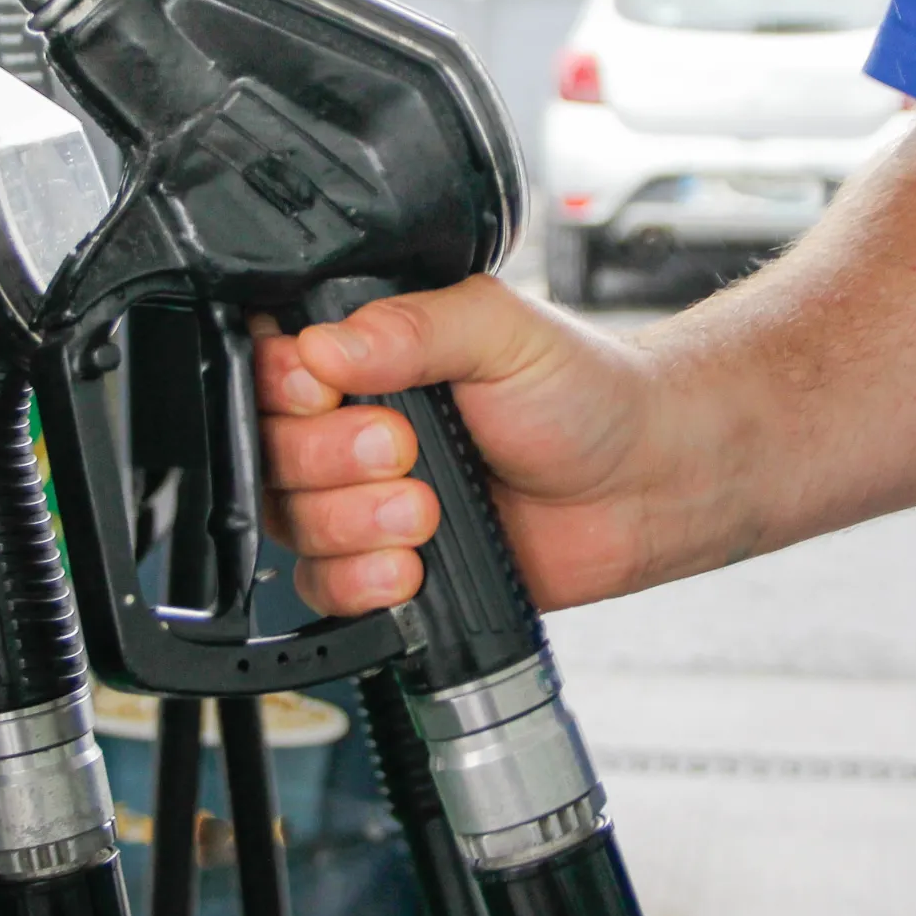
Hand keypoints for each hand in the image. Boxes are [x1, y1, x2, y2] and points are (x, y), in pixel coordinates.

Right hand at [254, 276, 675, 617]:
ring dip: (350, 523)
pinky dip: (357, 582)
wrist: (646, 484)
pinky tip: (408, 567)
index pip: (269, 368)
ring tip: (425, 512)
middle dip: (327, 459)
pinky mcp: (383, 564)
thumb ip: (413, 327)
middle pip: (269, 452)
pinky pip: (323, 588)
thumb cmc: (586, 394)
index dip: (282, 388)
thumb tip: (324, 346)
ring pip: (290, 522)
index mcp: (367, 355)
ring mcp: (362, 500)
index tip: (325, 392)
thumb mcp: (503, 332)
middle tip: (401, 449)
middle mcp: (350, 425)